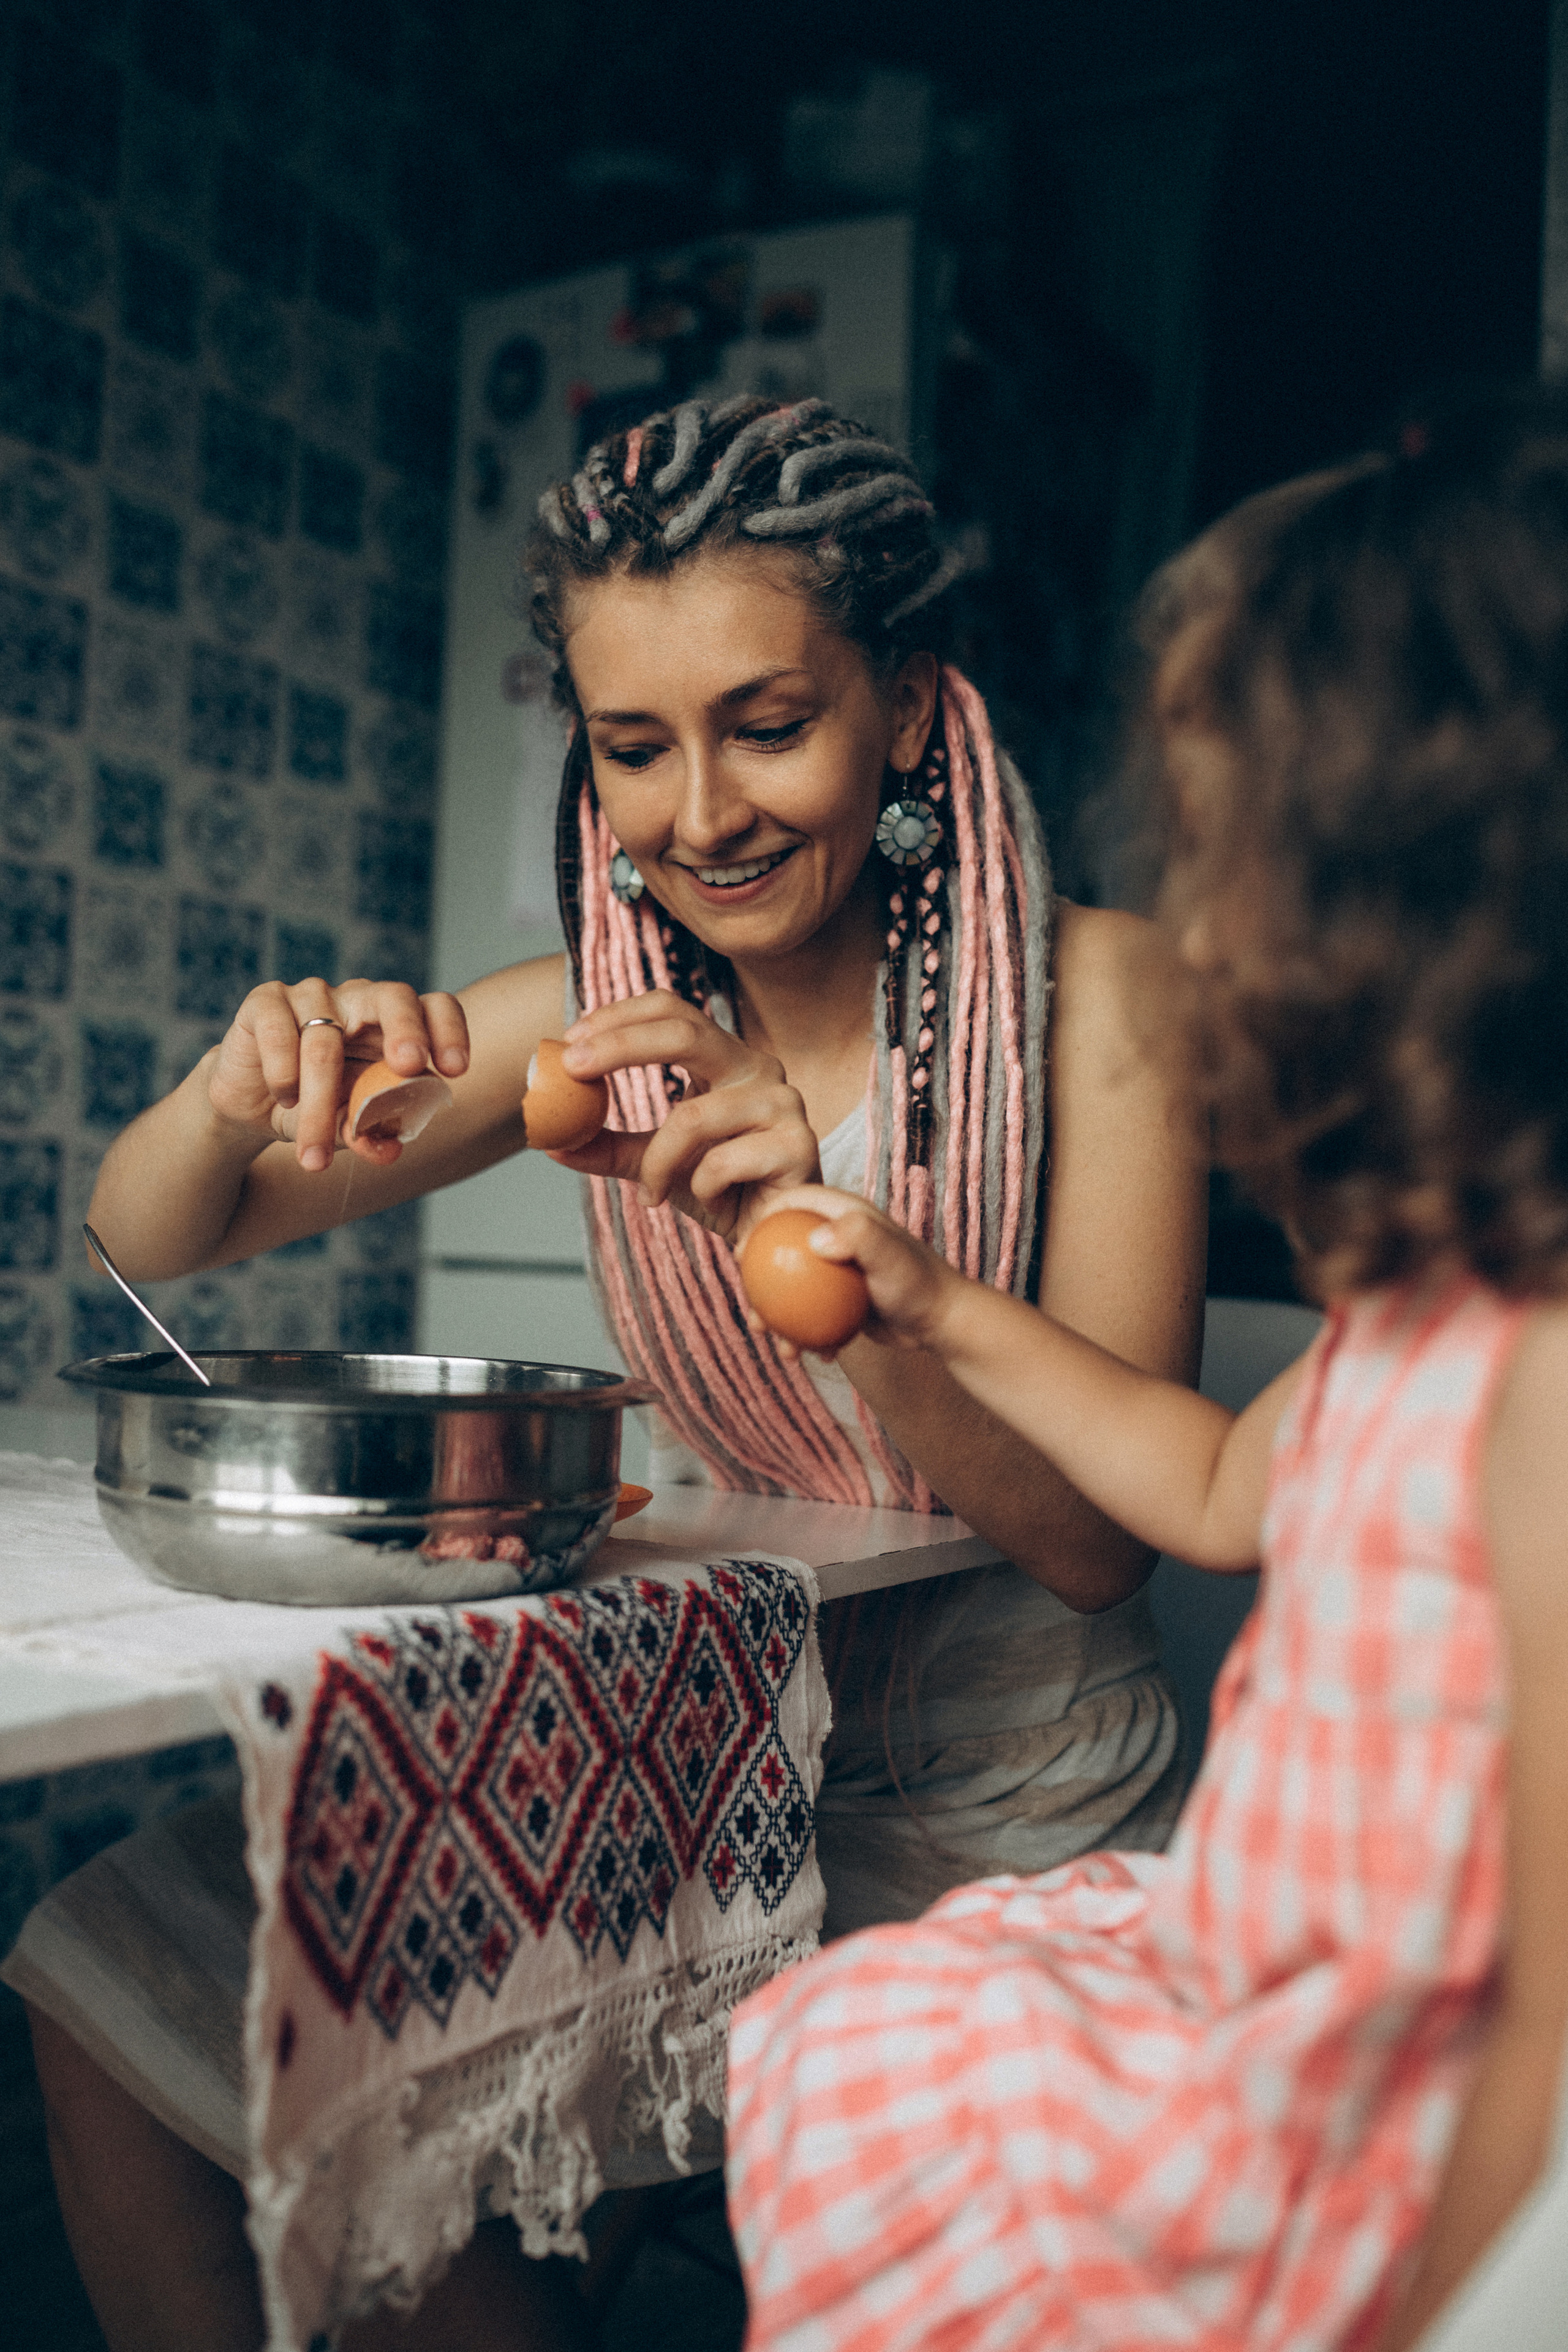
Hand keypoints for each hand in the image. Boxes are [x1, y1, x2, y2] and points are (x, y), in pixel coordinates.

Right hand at [205, 978, 469, 1172]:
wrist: (254, 1105)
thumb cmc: (317, 1107)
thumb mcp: (348, 1127)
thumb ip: (370, 1132)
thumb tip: (390, 1150)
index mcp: (395, 1025)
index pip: (435, 1008)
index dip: (450, 1031)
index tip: (455, 1070)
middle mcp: (360, 1000)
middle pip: (394, 996)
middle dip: (405, 1029)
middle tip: (408, 1064)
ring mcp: (314, 995)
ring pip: (325, 1041)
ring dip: (319, 1105)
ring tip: (314, 1157)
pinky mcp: (267, 1000)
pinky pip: (280, 1032)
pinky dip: (283, 1074)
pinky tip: (284, 1099)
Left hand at [546, 992, 820, 1246]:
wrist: (775, 1240)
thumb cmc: (723, 1193)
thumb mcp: (654, 1164)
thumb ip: (608, 1147)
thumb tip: (548, 1139)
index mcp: (727, 1060)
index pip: (674, 1011)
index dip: (620, 1016)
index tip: (571, 1042)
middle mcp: (759, 1069)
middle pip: (685, 1032)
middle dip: (620, 1046)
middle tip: (574, 1068)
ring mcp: (784, 1103)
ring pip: (693, 1116)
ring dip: (658, 1162)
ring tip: (653, 1192)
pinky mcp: (799, 1146)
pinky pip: (721, 1162)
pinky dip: (700, 1188)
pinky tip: (714, 1204)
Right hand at [751, 1185, 962, 1359]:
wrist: (943, 1322)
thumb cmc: (919, 1284)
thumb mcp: (889, 1257)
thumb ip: (857, 1238)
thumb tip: (814, 1239)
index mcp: (843, 1213)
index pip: (791, 1204)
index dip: (759, 1222)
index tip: (742, 1254)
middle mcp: (838, 1236)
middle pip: (781, 1249)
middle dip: (759, 1281)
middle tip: (754, 1313)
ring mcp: (838, 1269)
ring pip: (793, 1287)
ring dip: (778, 1317)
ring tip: (777, 1343)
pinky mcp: (843, 1297)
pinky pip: (812, 1312)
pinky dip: (806, 1333)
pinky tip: (809, 1354)